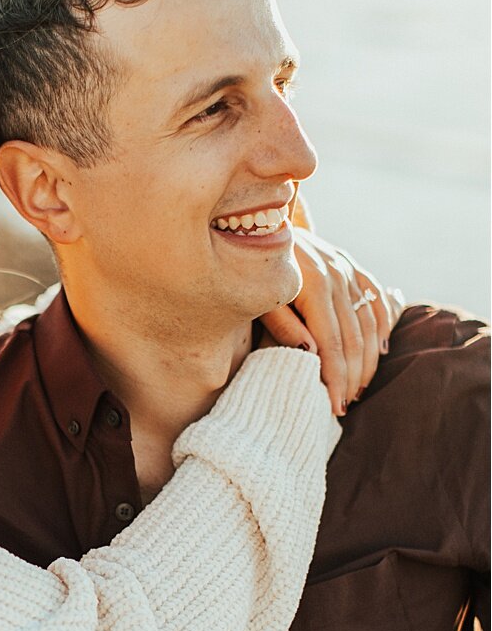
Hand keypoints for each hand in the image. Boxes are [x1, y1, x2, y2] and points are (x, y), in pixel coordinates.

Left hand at [258, 196, 403, 416]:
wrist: (258, 224)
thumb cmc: (248, 270)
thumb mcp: (258, 300)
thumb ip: (284, 325)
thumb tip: (311, 354)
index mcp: (314, 285)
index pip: (332, 342)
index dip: (336, 377)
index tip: (334, 404)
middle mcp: (337, 275)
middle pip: (354, 337)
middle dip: (352, 376)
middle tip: (344, 406)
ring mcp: (348, 268)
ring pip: (370, 322)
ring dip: (368, 359)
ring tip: (357, 388)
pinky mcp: (352, 266)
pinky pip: (377, 300)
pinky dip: (382, 328)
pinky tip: (381, 352)